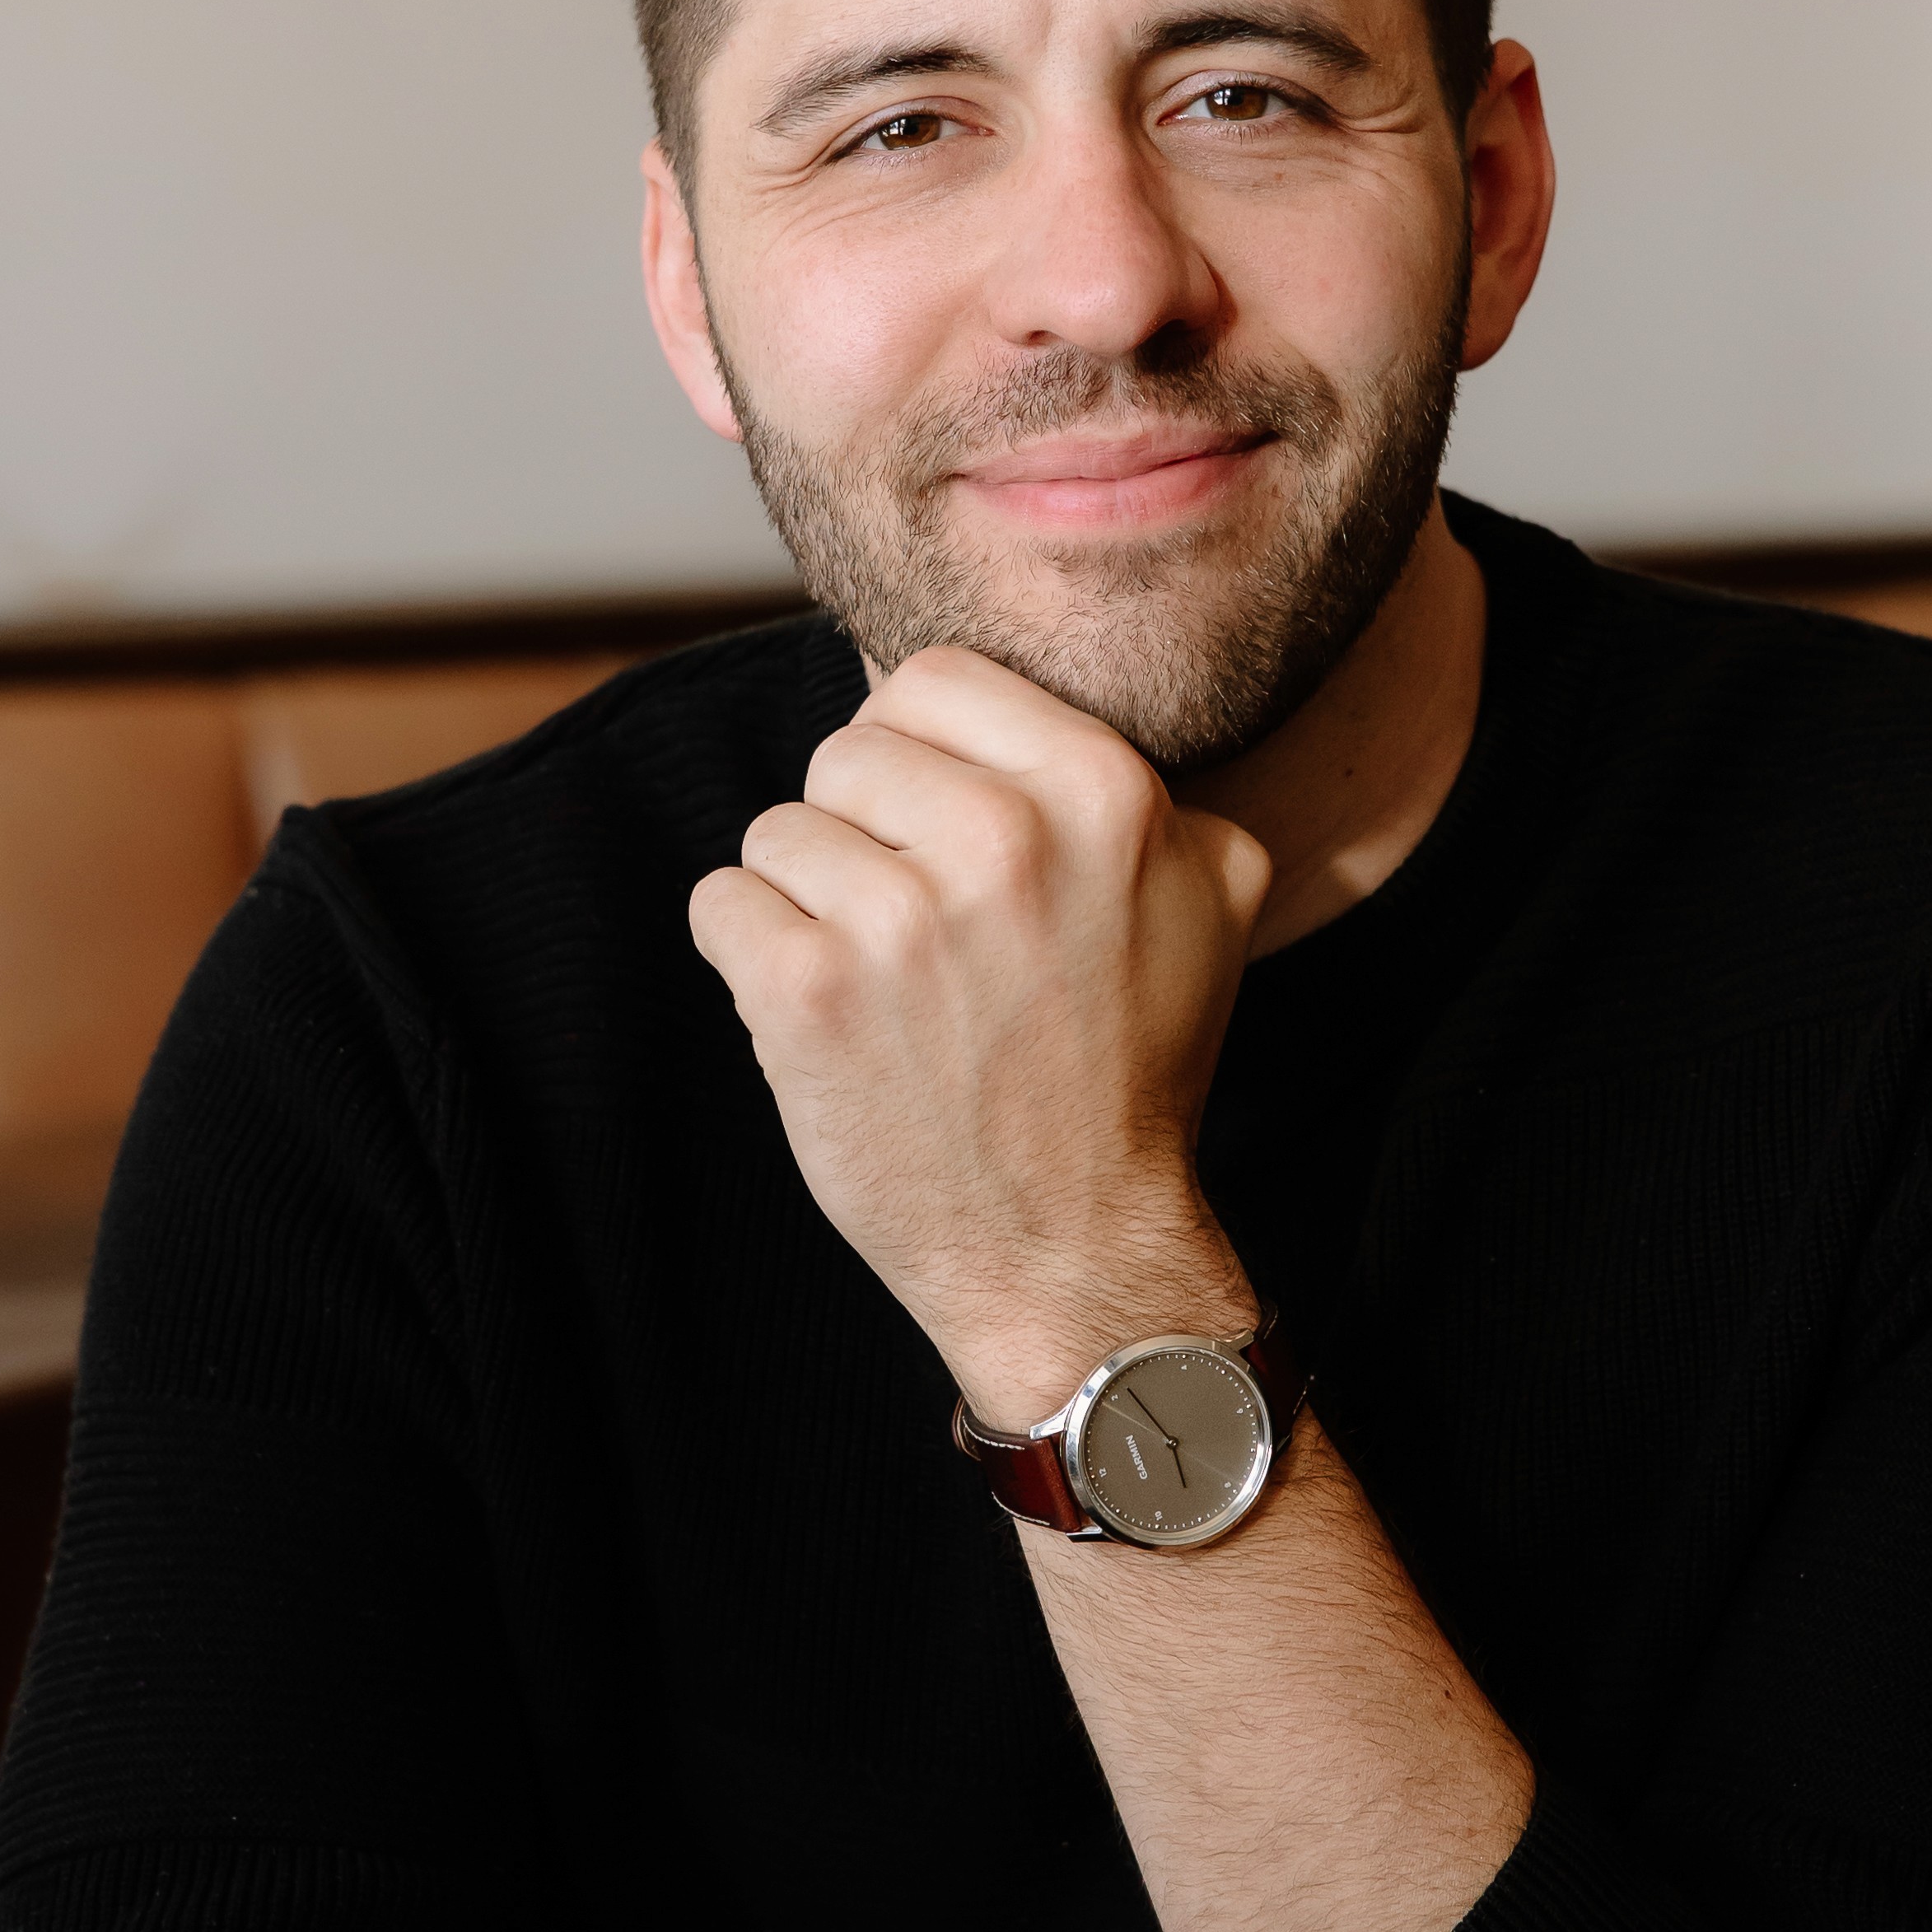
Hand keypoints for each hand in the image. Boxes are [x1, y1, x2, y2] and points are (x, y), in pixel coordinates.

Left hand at [686, 648, 1271, 1419]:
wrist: (1075, 1251)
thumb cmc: (1130, 1073)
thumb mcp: (1208, 900)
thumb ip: (1146, 786)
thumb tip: (1049, 708)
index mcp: (1104, 790)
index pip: (933, 680)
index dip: (919, 754)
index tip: (938, 833)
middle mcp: (1004, 838)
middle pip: (845, 752)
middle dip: (864, 834)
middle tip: (920, 936)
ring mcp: (897, 916)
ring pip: (778, 831)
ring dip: (809, 906)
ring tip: (885, 991)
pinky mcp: (806, 992)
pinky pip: (723, 903)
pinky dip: (753, 960)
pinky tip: (827, 1021)